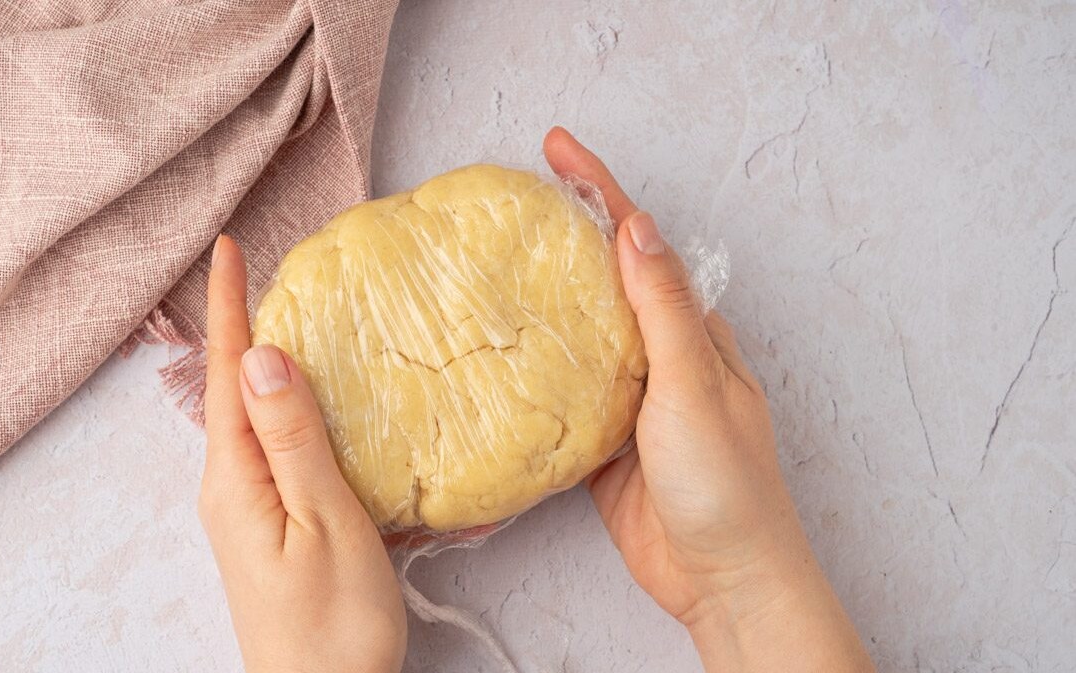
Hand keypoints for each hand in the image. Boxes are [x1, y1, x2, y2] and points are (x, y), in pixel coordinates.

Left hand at [199, 235, 406, 672]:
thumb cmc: (334, 623)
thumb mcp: (324, 522)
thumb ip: (294, 439)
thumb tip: (263, 355)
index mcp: (236, 479)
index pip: (226, 375)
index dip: (227, 309)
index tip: (227, 248)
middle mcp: (229, 488)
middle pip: (228, 390)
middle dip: (239, 324)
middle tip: (257, 268)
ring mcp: (245, 510)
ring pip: (249, 418)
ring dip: (258, 363)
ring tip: (279, 315)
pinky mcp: (268, 526)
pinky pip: (267, 447)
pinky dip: (281, 407)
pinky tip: (302, 399)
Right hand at [543, 128, 873, 671]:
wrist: (722, 578)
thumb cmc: (727, 482)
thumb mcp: (695, 384)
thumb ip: (662, 310)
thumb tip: (635, 228)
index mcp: (691, 331)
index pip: (640, 245)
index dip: (601, 192)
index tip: (558, 149)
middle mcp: (660, 355)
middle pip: (604, 281)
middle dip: (564, 236)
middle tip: (508, 204)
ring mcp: (629, 399)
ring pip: (579, 336)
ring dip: (543, 302)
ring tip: (490, 267)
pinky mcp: (602, 444)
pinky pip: (563, 394)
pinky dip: (535, 372)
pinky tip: (501, 357)